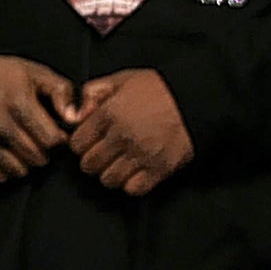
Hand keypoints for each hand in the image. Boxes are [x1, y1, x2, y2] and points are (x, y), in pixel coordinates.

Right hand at [0, 55, 77, 181]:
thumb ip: (61, 93)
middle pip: (37, 158)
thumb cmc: (3, 75)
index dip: (59, 137)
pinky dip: (6, 167)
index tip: (55, 131)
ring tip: (24, 144)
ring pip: (18, 170)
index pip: (51, 140)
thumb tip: (74, 118)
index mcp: (17, 103)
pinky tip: (8, 151)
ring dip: (26, 161)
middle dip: (44, 150)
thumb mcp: (36, 73)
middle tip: (39, 137)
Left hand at [69, 69, 193, 195]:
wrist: (194, 100)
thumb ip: (92, 93)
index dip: (79, 144)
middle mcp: (122, 136)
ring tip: (116, 165)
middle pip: (90, 164)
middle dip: (91, 161)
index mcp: (108, 114)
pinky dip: (130, 185)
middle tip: (100, 155)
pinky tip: (133, 173)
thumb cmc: (157, 88)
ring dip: (109, 174)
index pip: (77, 143)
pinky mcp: (160, 169)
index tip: (86, 143)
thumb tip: (76, 114)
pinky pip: (134, 189)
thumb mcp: (119, 80)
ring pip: (109, 179)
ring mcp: (141, 155)